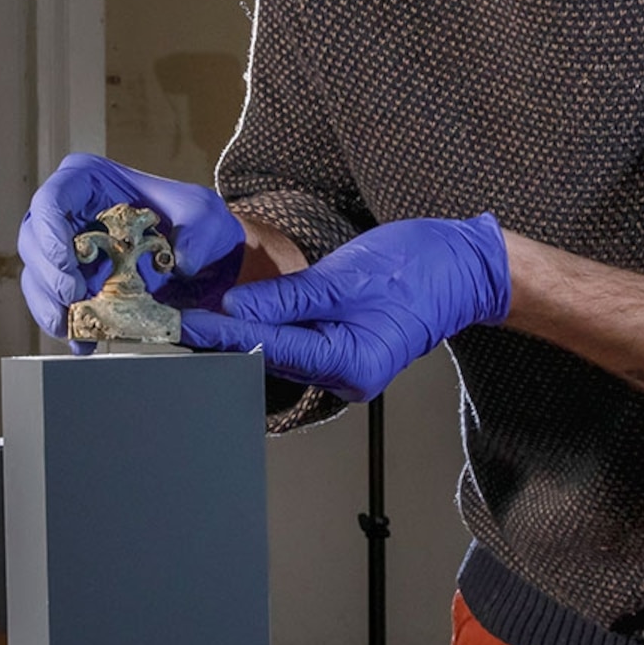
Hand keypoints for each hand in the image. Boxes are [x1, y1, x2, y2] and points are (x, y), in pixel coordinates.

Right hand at [17, 153, 248, 337]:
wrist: (200, 248)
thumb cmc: (191, 217)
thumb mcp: (202, 213)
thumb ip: (196, 231)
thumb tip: (182, 262)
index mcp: (87, 180)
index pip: (52, 200)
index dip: (50, 233)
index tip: (68, 264)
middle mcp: (67, 211)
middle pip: (33, 240)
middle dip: (48, 275)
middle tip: (73, 299)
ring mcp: (65, 246)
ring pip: (36, 275)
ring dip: (49, 304)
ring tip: (73, 328)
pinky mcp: (72, 279)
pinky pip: (53, 301)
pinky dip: (65, 322)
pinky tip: (83, 341)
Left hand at [178, 215, 510, 399]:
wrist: (464, 266)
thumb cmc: (418, 269)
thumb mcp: (345, 278)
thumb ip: (287, 298)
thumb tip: (234, 310)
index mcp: (350, 365)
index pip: (271, 348)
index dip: (223, 335)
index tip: (185, 324)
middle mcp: (347, 378)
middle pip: (273, 356)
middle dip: (228, 337)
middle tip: (179, 318)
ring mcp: (347, 368)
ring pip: (284, 350)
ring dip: (246, 332)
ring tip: (201, 315)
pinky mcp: (346, 351)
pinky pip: (300, 342)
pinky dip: (271, 326)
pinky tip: (243, 312)